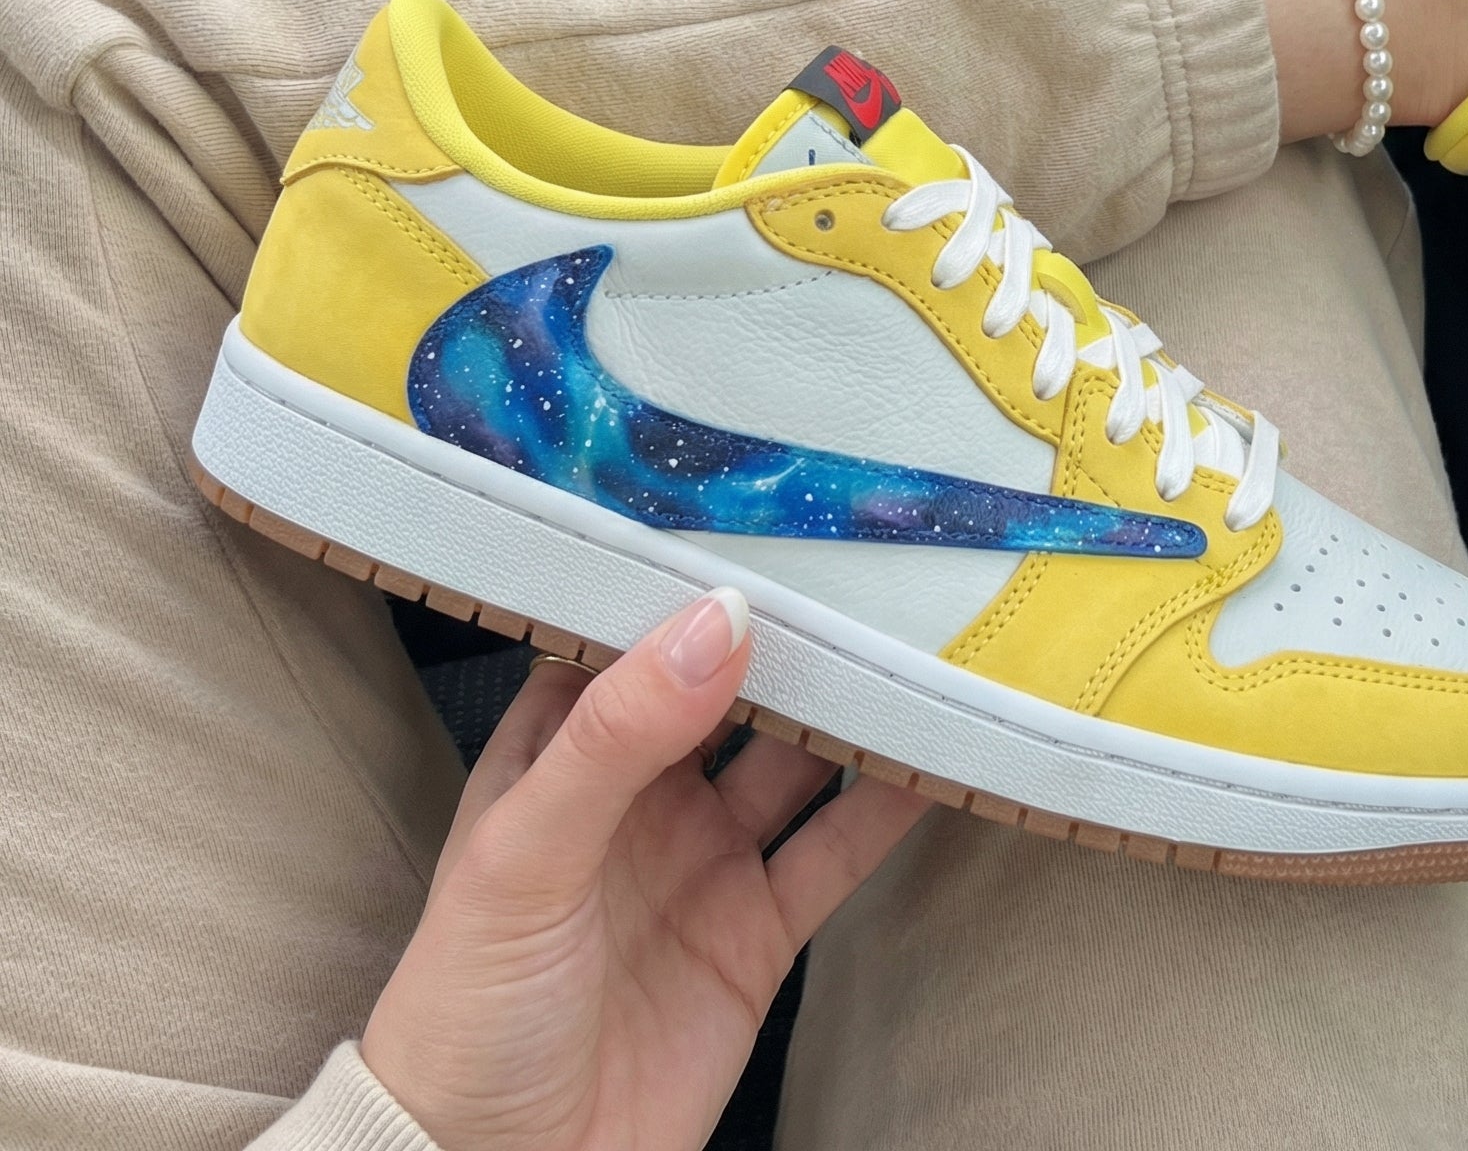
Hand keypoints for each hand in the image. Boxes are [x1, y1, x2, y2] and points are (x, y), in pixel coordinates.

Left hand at [362, 590, 926, 1150]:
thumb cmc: (464, 1015)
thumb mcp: (523, 857)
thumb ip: (618, 736)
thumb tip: (718, 621)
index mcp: (561, 750)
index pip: (634, 634)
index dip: (694, 578)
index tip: (768, 517)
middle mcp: (640, 791)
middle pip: (732, 687)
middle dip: (794, 634)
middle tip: (873, 567)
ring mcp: (704, 858)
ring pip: (797, 757)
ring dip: (852, 708)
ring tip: (922, 641)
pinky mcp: (758, 931)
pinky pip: (837, 848)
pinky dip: (891, 802)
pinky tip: (938, 753)